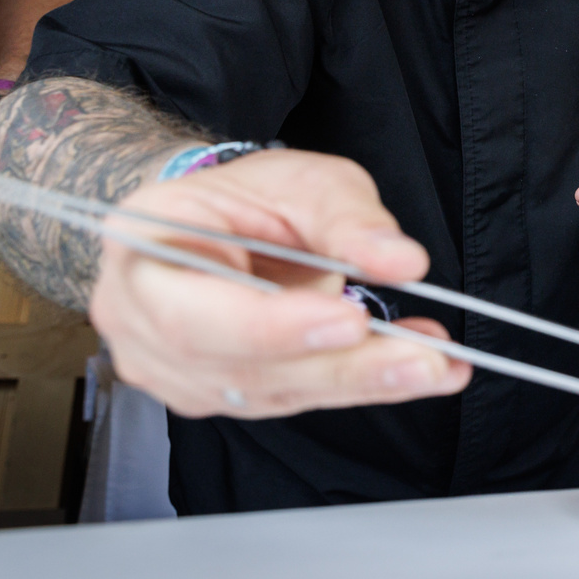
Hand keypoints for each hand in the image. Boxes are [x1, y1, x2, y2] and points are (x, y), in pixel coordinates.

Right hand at [92, 149, 469, 418]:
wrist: (218, 223)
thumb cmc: (246, 198)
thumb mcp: (303, 180)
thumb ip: (348, 217)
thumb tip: (400, 260)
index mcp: (142, 249)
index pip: (193, 312)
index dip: (272, 325)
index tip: (350, 319)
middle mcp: (142, 321)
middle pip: (236, 366)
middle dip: (337, 366)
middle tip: (421, 359)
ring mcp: (174, 369)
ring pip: (270, 392)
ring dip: (360, 382)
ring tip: (437, 365)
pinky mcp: (221, 392)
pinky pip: (291, 398)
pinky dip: (357, 385)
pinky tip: (413, 369)